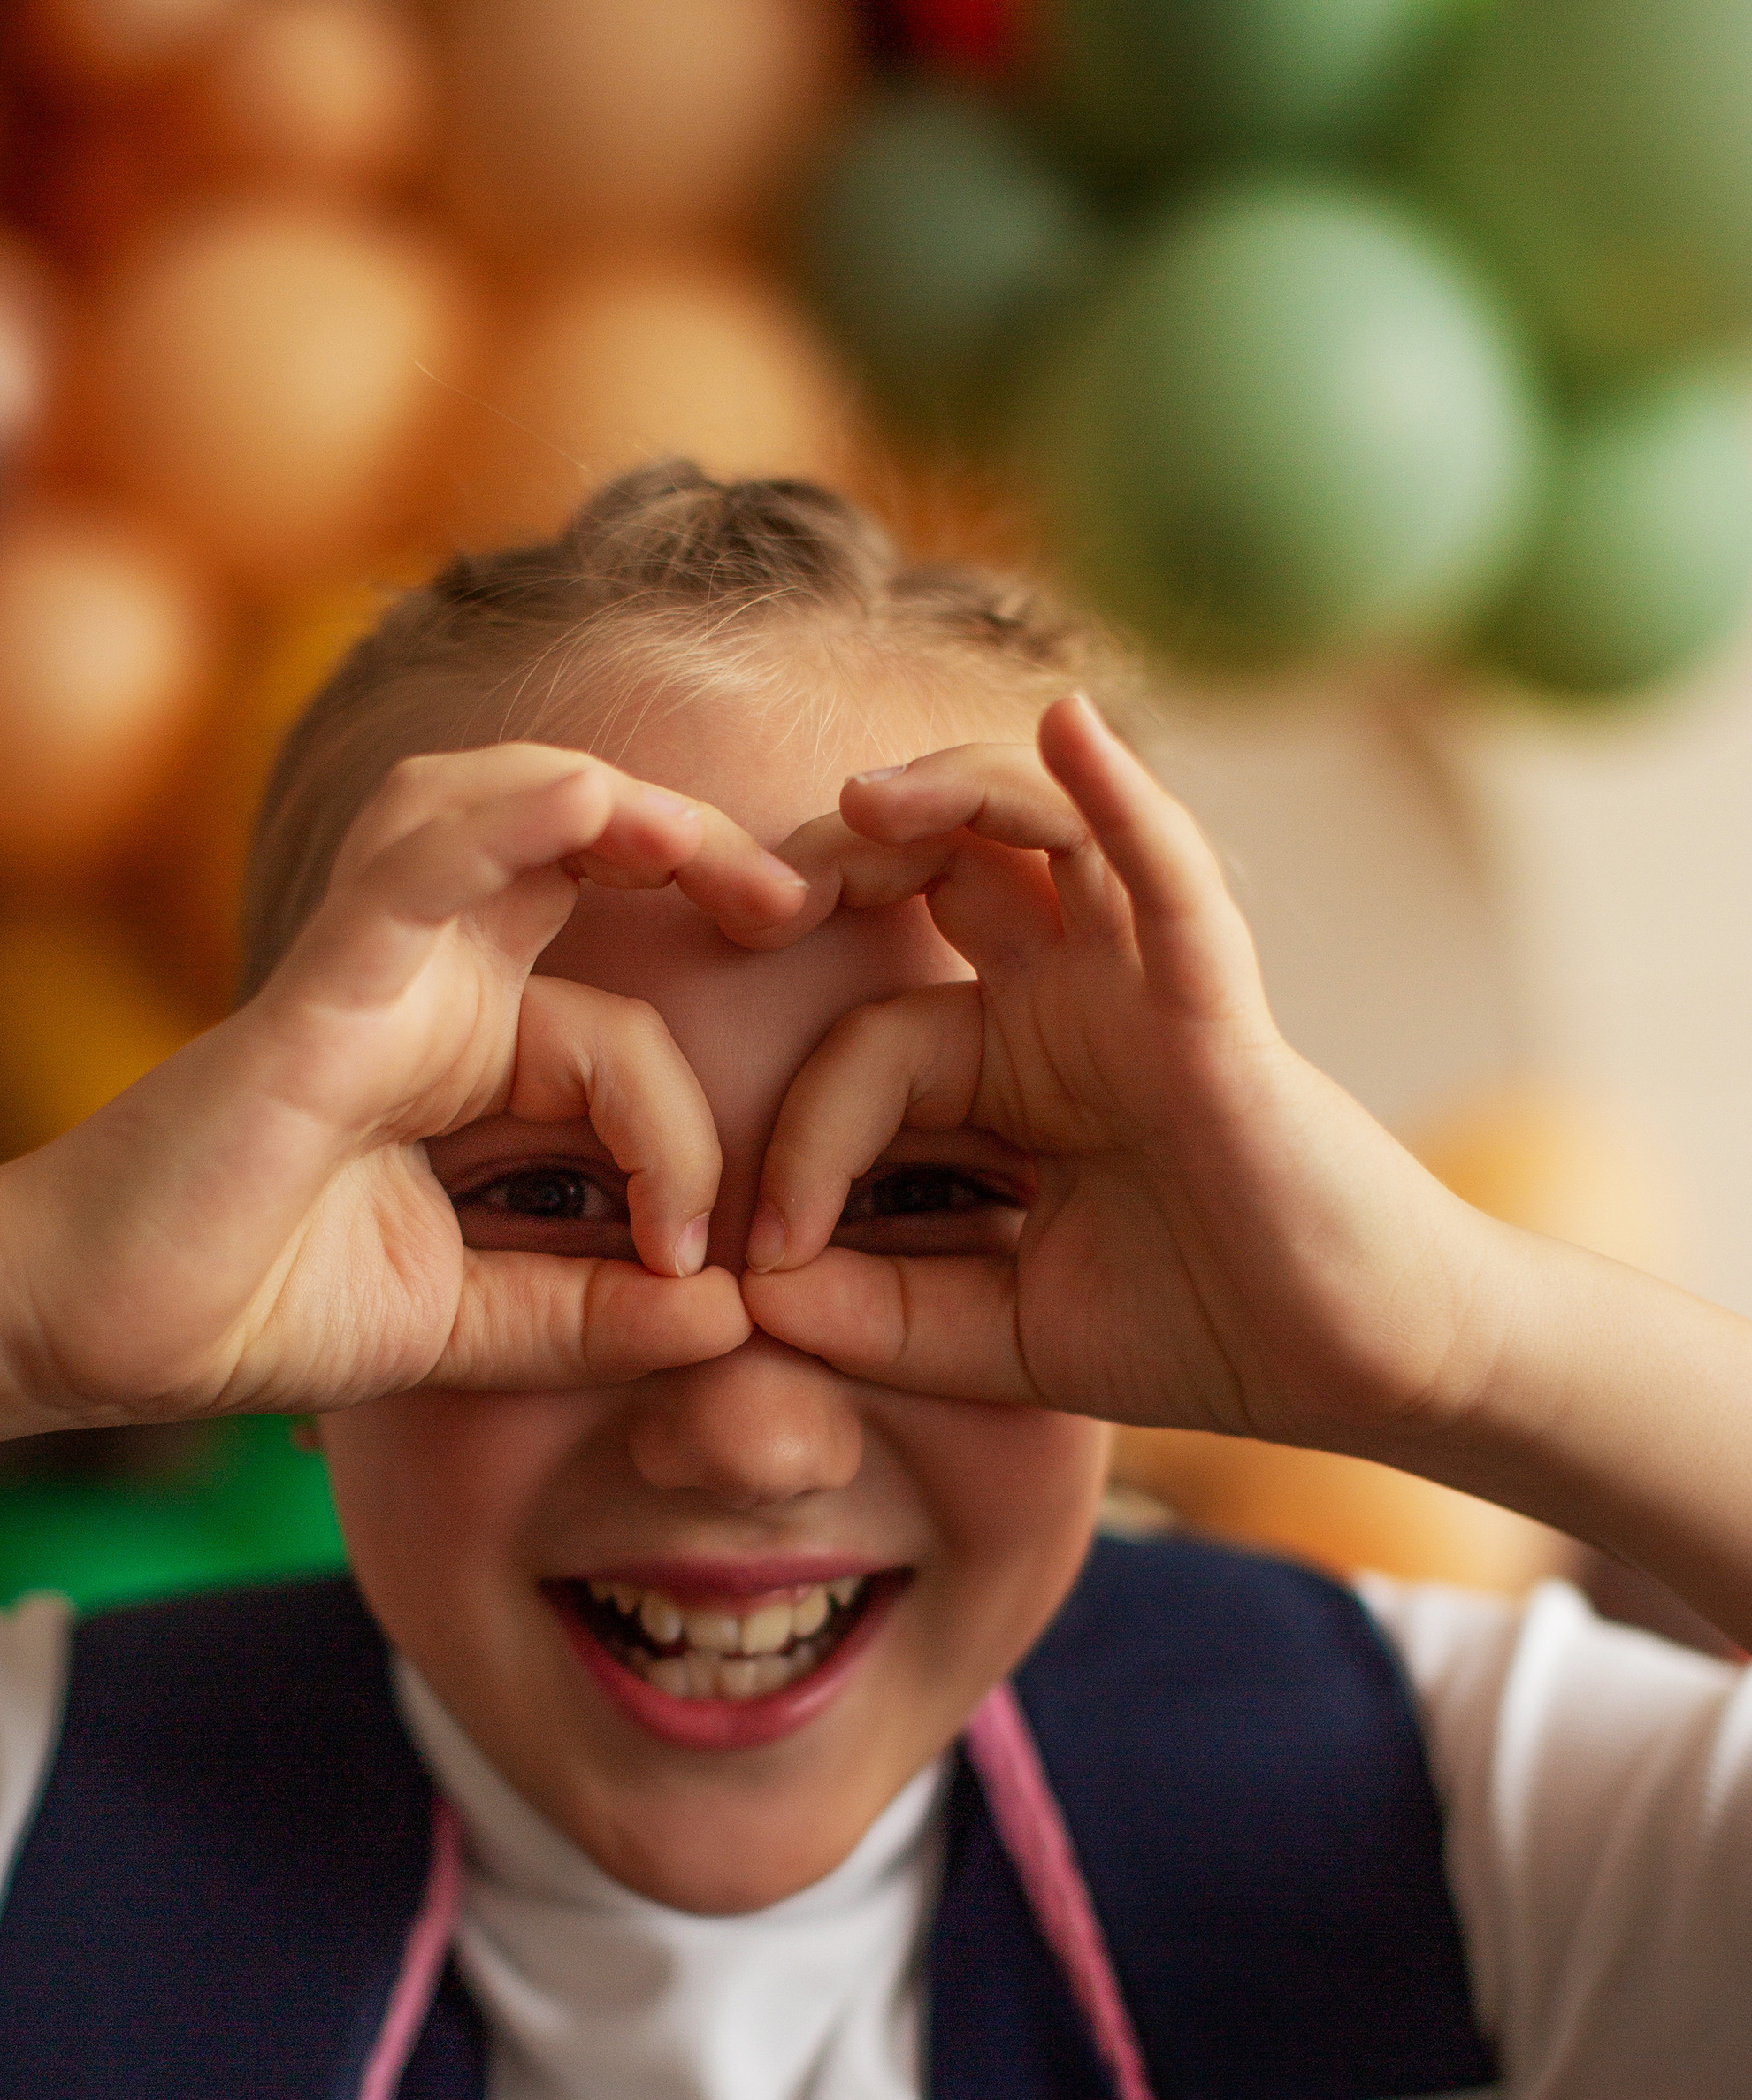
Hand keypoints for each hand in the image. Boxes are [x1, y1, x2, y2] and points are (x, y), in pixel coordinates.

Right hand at [0, 743, 807, 1422]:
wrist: (83, 1333)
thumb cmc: (249, 1309)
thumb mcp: (465, 1327)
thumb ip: (591, 1317)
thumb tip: (731, 1316)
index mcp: (461, 1050)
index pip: (623, 1038)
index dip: (688, 1143)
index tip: (695, 1273)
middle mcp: (422, 982)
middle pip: (580, 851)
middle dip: (701, 850)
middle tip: (800, 904)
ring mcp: (369, 969)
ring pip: (507, 810)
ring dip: (626, 805)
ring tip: (729, 860)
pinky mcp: (319, 985)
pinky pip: (419, 862)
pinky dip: (507, 815)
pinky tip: (593, 801)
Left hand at [739, 696, 1500, 1448]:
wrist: (1356, 1371)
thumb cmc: (1196, 1334)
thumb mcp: (994, 1336)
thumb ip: (873, 1318)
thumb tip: (743, 1297)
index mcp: (1011, 1066)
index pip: (869, 1044)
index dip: (799, 1135)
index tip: (765, 1254)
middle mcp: (1070, 999)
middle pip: (941, 869)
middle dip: (845, 856)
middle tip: (752, 885)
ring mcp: (1144, 985)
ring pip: (1040, 832)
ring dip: (950, 791)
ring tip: (858, 800)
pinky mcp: (1215, 1004)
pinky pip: (1167, 877)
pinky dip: (1122, 796)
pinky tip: (1070, 728)